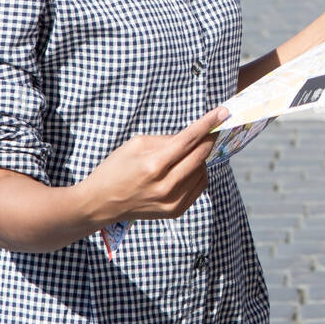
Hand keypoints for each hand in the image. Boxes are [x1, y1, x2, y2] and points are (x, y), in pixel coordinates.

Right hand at [85, 105, 229, 222]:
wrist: (100, 204)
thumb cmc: (116, 169)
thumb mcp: (135, 145)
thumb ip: (167, 139)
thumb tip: (193, 136)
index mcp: (153, 166)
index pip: (188, 140)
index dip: (207, 124)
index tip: (223, 112)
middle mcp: (165, 186)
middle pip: (200, 156)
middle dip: (209, 138)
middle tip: (214, 127)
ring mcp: (172, 201)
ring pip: (202, 170)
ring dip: (200, 157)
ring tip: (183, 154)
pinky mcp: (176, 211)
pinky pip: (200, 185)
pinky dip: (198, 172)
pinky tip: (185, 168)